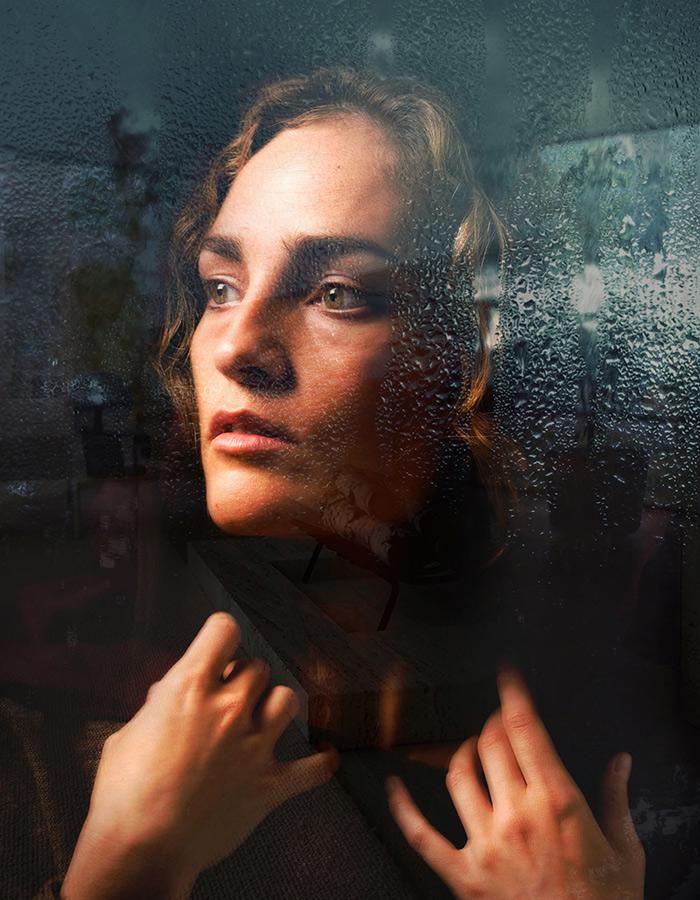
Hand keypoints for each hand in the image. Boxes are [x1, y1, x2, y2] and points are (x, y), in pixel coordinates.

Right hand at [62, 612, 337, 898]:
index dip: (220, 636)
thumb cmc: (123, 794)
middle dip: (242, 678)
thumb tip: (171, 691)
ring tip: (260, 719)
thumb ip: (159, 705)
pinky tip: (324, 757)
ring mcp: (254, 746)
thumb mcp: (129, 732)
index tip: (218, 647)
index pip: (224, 630)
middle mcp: (229, 709)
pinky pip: (314, 768)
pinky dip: (320, 763)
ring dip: (273, 706)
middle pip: (257, 666)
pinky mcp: (270, 784)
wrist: (140, 850)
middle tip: (227, 697)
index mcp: (190, 688)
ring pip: (287, 699)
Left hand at [387, 669, 644, 898]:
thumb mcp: (625, 852)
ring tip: (471, 748)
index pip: (525, 729)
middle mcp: (517, 815)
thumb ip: (617, 800)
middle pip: (491, 744)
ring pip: (459, 776)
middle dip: (492, 722)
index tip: (507, 676)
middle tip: (498, 720)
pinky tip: (394, 785)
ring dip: (463, 753)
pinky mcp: (463, 875)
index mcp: (557, 802)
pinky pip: (421, 835)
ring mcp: (486, 844)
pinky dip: (402, 808)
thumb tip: (621, 761)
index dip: (512, 695)